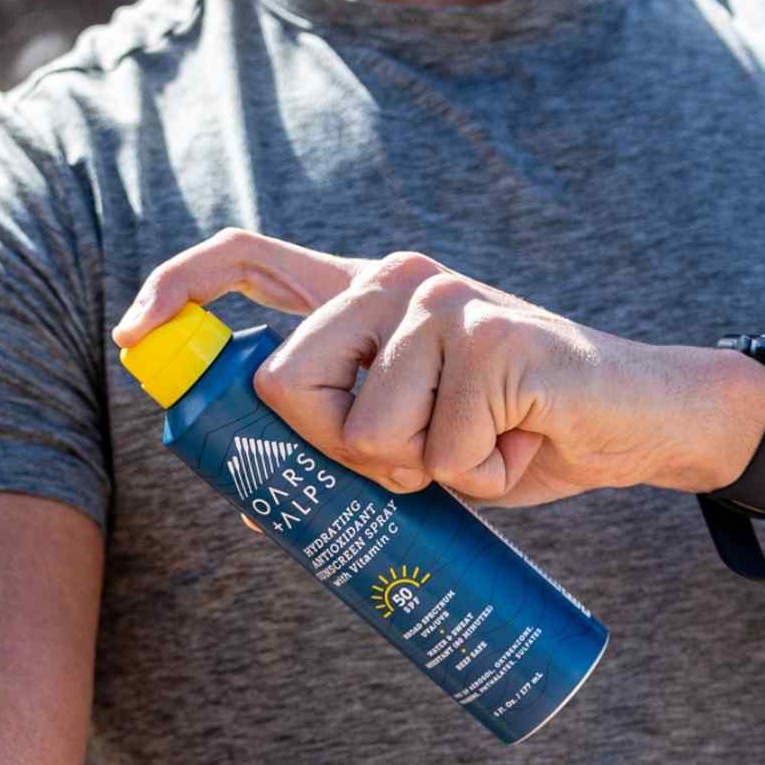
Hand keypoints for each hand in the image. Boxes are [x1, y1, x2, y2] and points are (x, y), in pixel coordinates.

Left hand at [113, 229, 751, 507]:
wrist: (635, 423)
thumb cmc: (512, 433)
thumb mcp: (412, 437)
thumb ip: (343, 439)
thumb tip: (253, 505)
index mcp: (363, 292)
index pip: (248, 259)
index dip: (177, 289)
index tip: (129, 337)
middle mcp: (394, 279)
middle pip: (285, 384)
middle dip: (335, 453)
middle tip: (414, 461)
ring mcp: (444, 303)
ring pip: (363, 434)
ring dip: (419, 476)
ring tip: (481, 446)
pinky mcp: (493, 340)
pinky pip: (439, 456)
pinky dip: (479, 481)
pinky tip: (519, 444)